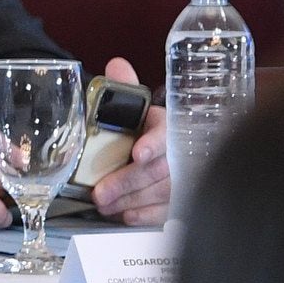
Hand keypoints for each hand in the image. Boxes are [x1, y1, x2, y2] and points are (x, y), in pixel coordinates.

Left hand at [88, 57, 171, 226]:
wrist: (157, 144)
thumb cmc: (141, 126)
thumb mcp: (134, 105)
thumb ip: (124, 87)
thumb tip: (117, 66)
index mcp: (168, 125)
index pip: (166, 134)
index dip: (153, 144)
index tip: (138, 153)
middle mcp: (180, 153)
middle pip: (159, 170)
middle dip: (127, 182)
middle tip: (101, 193)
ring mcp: (182, 179)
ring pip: (161, 193)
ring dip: (131, 201)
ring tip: (104, 205)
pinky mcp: (179, 199)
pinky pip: (166, 211)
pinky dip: (145, 215)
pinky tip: (126, 216)